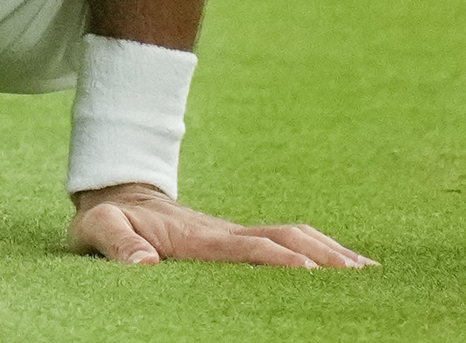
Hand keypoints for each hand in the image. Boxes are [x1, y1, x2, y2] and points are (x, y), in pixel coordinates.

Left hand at [69, 183, 371, 267]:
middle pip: (283, 237)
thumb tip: (144, 264)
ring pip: (292, 235)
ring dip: (329, 250)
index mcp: (196, 236)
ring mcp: (235, 232)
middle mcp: (224, 232)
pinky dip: (320, 250)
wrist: (116, 191)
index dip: (275, 257)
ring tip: (368, 272)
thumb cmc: (108, 218)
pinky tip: (343, 265)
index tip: (307, 270)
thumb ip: (117, 243)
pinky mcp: (239, 238)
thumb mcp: (98, 227)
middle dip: (322, 254)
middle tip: (362, 275)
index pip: (244, 246)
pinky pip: (286, 240)